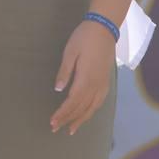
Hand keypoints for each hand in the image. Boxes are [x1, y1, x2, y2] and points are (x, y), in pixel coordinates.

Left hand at [50, 20, 115, 135]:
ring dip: (80, 119)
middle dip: (68, 119)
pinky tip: (86, 114)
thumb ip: (64, 72)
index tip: (52, 122)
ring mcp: (103, 84)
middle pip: (81, 108)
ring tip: (71, 129)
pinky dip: (91, 111)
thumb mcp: (70, 52)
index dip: (62, 114)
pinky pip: (99, 102)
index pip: (72, 102)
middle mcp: (96, 85)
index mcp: (85, 79)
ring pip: (92, 108)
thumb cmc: (84, 38)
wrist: (104, 29)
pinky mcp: (106, 81)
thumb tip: (58, 90)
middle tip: (55, 128)